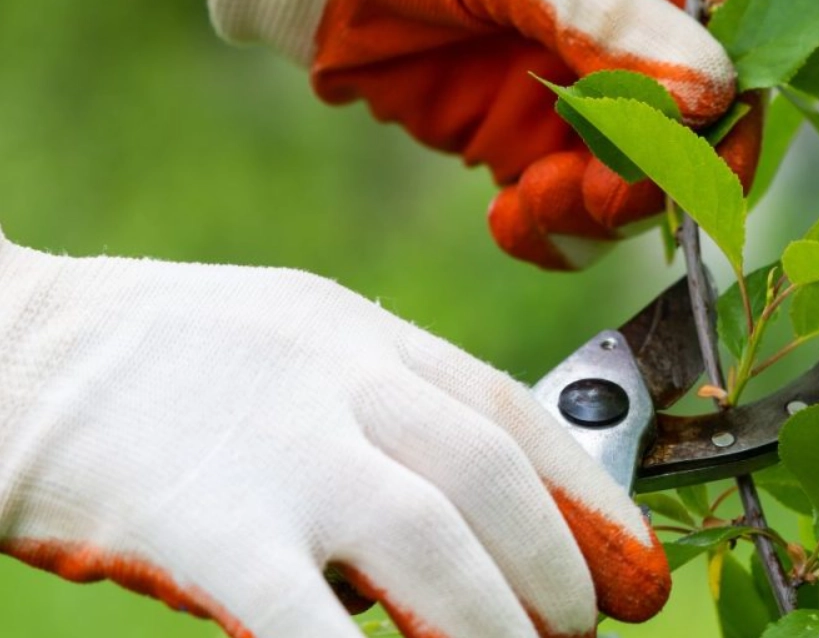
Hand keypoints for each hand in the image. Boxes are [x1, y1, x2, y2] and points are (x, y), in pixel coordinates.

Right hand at [0, 230, 668, 637]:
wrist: (20, 352)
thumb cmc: (167, 365)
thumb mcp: (298, 349)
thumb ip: (386, 412)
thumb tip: (473, 512)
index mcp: (363, 334)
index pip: (511, 410)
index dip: (589, 495)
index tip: (634, 564)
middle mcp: (336, 378)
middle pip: (488, 478)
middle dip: (555, 568)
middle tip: (579, 632)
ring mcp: (275, 447)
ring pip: (430, 544)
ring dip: (493, 622)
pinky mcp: (206, 524)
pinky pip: (312, 623)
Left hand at [207, 0, 754, 268]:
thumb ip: (617, 22)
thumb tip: (713, 100)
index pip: (724, 50)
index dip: (723, 124)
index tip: (698, 176)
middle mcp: (620, 24)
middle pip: (682, 134)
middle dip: (648, 180)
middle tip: (599, 195)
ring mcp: (568, 83)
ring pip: (625, 181)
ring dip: (597, 213)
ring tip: (536, 203)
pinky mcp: (515, 132)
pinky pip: (561, 204)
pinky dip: (550, 230)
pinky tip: (513, 219)